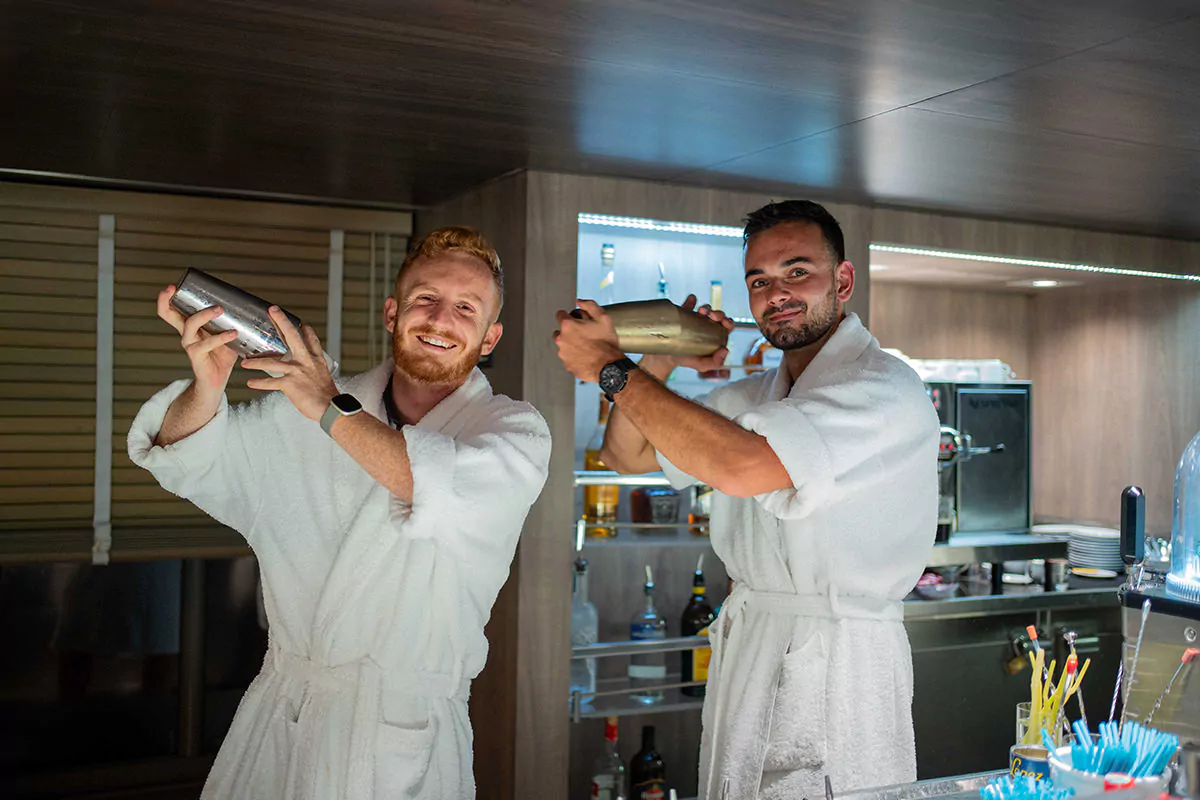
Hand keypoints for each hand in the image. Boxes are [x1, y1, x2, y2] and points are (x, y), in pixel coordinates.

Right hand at [157, 285, 239, 399]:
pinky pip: (207, 344)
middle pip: (168, 315)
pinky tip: (233, 334)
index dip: (165, 299)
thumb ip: (231, 322)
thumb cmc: (221, 355)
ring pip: (190, 325)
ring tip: (220, 309)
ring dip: (205, 315)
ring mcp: (190, 344)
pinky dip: (221, 337)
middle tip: (174, 288)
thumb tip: (248, 306)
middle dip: (166, 300)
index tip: (171, 286)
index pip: (171, 310)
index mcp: (190, 326)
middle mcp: (186, 333)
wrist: (217, 380)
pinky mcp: (197, 355)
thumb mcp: (226, 334)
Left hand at [241, 307, 338, 421]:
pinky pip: (271, 382)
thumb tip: (304, 369)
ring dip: (257, 361)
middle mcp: (306, 361)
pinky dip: (259, 383)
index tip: (301, 322)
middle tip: (272, 311)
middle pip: (293, 337)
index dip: (306, 329)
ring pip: (272, 362)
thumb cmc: (326, 395)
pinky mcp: (290, 384)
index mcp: (315, 359)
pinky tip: (250, 383)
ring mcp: (297, 371)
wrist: (330, 407)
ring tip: (245, 361)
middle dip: (282, 322)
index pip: (311, 338)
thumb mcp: (322, 375)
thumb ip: (312, 368)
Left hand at [553, 299, 624, 381]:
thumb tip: (579, 302)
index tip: (576, 320)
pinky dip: (575, 356)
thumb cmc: (606, 343)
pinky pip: (569, 358)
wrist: (609, 366)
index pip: (560, 315)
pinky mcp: (567, 364)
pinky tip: (586, 356)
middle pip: (560, 331)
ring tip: (586, 347)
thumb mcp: (603, 318)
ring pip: (564, 345)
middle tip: (583, 334)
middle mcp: (561, 339)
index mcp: (568, 325)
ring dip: (571, 344)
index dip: (570, 316)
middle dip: (569, 331)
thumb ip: (589, 305)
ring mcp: (563, 353)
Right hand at [641, 294, 733, 376]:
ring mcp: (697, 318)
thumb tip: (725, 350)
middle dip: (718, 313)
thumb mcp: (701, 365)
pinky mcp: (685, 313)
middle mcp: (708, 325)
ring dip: (706, 307)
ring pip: (706, 308)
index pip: (726, 327)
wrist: (666, 355)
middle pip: (718, 315)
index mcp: (716, 336)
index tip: (723, 322)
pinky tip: (692, 299)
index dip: (728, 322)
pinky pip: (689, 303)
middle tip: (712, 315)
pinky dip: (691, 300)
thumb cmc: (687, 360)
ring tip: (701, 311)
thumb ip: (715, 363)